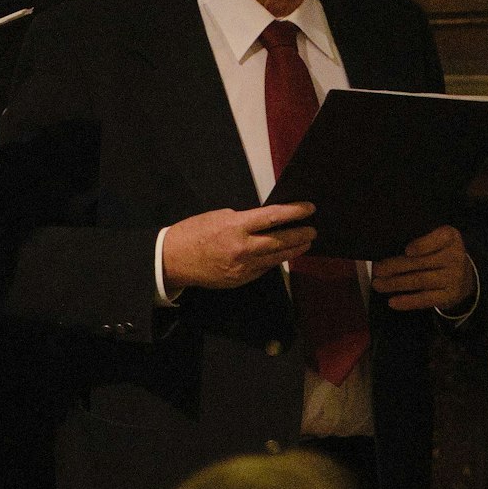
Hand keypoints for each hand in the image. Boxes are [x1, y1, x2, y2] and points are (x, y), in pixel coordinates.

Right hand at [163, 203, 315, 290]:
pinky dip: (274, 261)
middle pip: (280, 241)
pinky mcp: (240, 280)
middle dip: (300, 235)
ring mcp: (243, 267)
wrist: (173, 260)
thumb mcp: (219, 217)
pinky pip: (263, 269)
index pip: (273, 217)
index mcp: (236, 226)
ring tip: (305, 243)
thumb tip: (265, 223)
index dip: (294, 212)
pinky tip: (282, 255)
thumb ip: (244, 221)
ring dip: (293, 250)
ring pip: (276, 258)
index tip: (309, 209)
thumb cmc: (194, 232)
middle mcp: (243, 248)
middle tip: (313, 230)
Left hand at [372, 225, 474, 312]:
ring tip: (378, 284)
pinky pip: (425, 299)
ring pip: (420, 280)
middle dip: (396, 266)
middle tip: (377, 270)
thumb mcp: (436, 240)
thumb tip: (387, 251)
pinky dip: (407, 301)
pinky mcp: (449, 296)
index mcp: (450, 237)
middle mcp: (455, 256)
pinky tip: (393, 301)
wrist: (462, 275)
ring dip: (395, 284)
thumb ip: (418, 240)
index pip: (439, 239)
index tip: (407, 251)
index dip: (423, 245)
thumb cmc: (439, 253)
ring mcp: (454, 277)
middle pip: (421, 262)